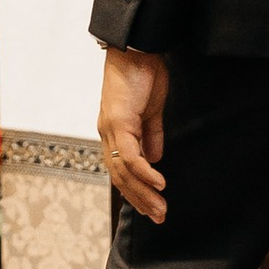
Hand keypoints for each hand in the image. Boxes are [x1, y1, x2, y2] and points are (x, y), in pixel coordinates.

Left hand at [99, 44, 170, 222]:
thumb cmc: (144, 74)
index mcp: (114, 133)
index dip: (134, 191)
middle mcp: (108, 135)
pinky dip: (144, 172)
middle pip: (120, 178)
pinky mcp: (119, 123)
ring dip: (143, 193)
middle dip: (139, 200)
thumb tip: (154, 159)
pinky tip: (159, 183)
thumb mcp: (152, 110)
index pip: (120, 171)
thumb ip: (151, 135)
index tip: (150, 208)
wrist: (136, 50)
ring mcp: (111, 130)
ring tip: (161, 208)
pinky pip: (130, 156)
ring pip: (123, 172)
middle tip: (158, 218)